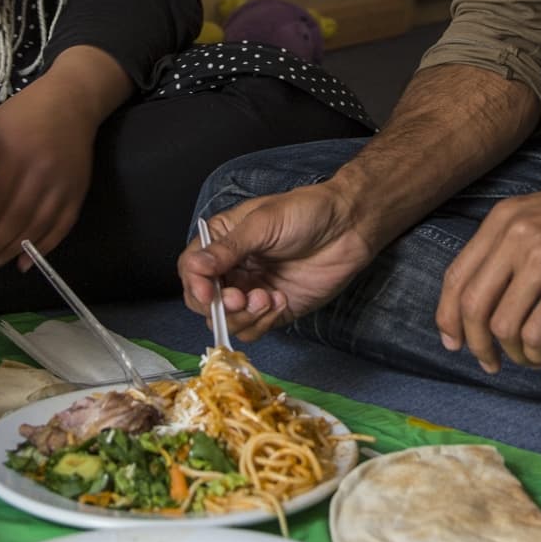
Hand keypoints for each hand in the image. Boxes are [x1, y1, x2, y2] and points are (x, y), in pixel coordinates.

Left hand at [0, 83, 98, 273]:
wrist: (71, 102)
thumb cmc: (21, 114)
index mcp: (14, 153)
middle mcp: (41, 172)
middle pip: (13, 220)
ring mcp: (63, 184)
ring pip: (35, 227)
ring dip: (11, 252)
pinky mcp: (78, 192)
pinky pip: (60, 227)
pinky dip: (42, 248)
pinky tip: (23, 263)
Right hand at [181, 183, 378, 339]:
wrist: (348, 226)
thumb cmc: (306, 212)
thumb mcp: (262, 224)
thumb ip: (228, 249)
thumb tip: (196, 267)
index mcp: (222, 241)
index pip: (192, 269)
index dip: (195, 284)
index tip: (209, 292)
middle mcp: (233, 268)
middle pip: (204, 301)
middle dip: (220, 305)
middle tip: (241, 297)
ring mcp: (252, 290)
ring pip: (228, 320)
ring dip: (244, 315)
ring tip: (268, 296)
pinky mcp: (274, 309)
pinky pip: (254, 328)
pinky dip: (263, 322)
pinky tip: (281, 299)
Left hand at [436, 161, 540, 372]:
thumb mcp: (540, 215)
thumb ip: (510, 247)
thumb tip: (485, 300)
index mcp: (501, 221)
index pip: (455, 277)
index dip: (447, 317)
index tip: (454, 343)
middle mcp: (514, 238)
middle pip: (471, 307)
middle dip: (475, 344)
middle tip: (490, 363)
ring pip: (502, 326)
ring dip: (513, 353)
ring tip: (531, 355)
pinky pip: (536, 334)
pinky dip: (537, 353)